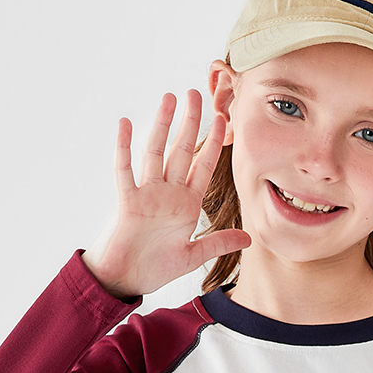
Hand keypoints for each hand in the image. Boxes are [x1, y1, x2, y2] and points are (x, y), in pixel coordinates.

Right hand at [84, 89, 250, 298]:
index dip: (214, 143)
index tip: (224, 119)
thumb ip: (219, 242)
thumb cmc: (156, 267)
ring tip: (168, 97)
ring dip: (162, 125)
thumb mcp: (194, 255)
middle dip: (190, 123)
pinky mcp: (128, 201)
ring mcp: (147, 194)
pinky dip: (124, 147)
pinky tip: (126, 123)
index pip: (203, 166)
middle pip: (180, 150)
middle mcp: (168, 193)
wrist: (126, 279)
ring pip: (156, 152)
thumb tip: (249, 239)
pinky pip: (125, 170)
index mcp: (186, 204)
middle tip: (195, 93)